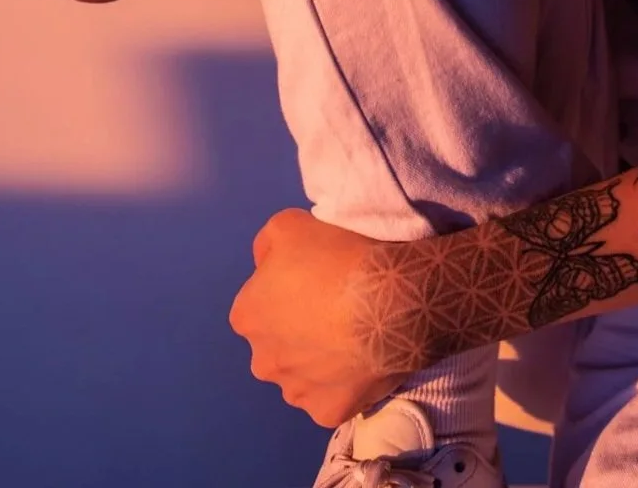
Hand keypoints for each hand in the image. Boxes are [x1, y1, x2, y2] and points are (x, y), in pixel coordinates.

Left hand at [228, 209, 403, 426]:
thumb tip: (265, 264)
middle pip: (279, 343)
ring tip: (354, 335)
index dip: (288, 290)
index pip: (260, 303)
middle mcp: (262, 361)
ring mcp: (296, 392)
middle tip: (336, 308)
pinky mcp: (328, 413)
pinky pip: (332, 396)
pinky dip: (344, 383)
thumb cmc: (338, 257)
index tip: (317, 280)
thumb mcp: (290, 224)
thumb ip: (267, 244)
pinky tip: (363, 361)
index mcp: (247, 316)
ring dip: (320, 359)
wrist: (390, 301)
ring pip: (303, 374)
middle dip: (299, 330)